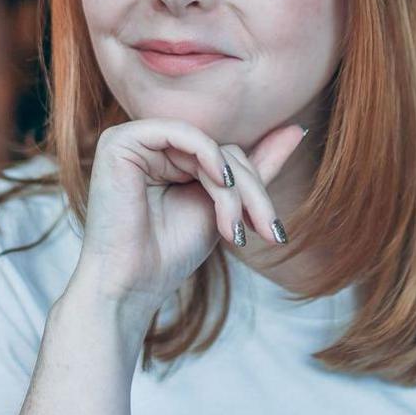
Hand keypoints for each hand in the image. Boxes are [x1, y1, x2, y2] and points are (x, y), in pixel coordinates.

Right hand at [69, 118, 308, 317]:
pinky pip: (180, 133)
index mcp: (168, 155)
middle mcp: (149, 143)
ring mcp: (132, 139)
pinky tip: (221, 183)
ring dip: (232, 188)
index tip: (273, 230)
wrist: (132, 285)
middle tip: (268, 230)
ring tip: (235, 229)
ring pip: (208, 145)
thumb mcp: (225, 208)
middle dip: (250, 191)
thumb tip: (296, 129)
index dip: (254, 188)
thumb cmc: (170, 252)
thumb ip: (255, 169)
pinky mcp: (119, 142)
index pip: (227, 154)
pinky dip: (208, 155)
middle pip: (222, 148)